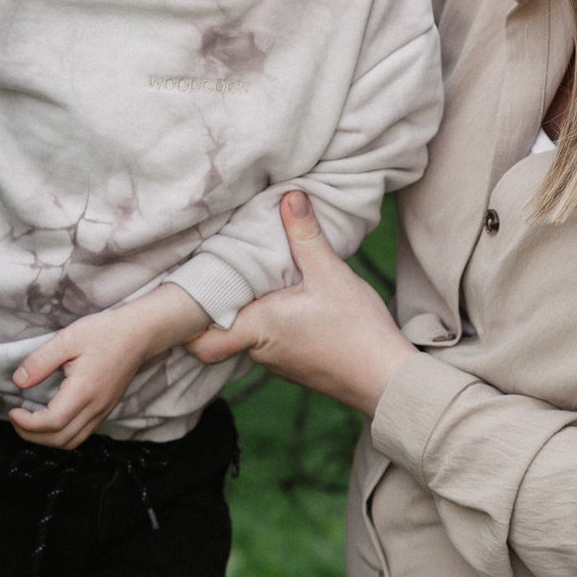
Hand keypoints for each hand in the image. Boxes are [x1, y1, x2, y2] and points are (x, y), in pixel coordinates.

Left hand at [8, 283, 212, 449]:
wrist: (140, 334)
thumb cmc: (105, 332)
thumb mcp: (68, 338)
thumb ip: (41, 361)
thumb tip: (18, 381)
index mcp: (85, 390)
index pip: (53, 422)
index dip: (27, 423)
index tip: (12, 410)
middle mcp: (96, 407)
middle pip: (61, 439)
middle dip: (32, 436)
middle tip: (15, 419)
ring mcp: (103, 411)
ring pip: (72, 442)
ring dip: (46, 440)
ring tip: (28, 423)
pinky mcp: (105, 409)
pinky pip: (81, 434)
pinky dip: (61, 435)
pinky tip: (49, 420)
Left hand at [190, 193, 414, 415]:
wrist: (389, 380)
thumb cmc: (357, 330)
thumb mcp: (330, 273)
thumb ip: (305, 235)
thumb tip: (289, 195)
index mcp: (257, 328)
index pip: (200, 341)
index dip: (187, 322)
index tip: (188, 293)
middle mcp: (259, 352)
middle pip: (224, 328)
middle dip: (226, 301)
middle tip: (226, 268)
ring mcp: (277, 364)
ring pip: (249, 334)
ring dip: (252, 311)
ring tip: (260, 279)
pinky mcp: (295, 368)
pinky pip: (271, 343)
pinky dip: (273, 324)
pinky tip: (289, 304)